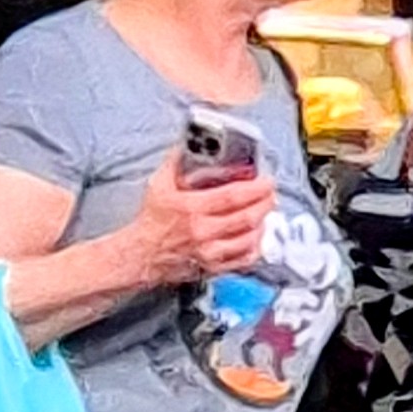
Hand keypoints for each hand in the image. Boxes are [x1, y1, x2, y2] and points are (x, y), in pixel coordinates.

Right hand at [123, 156, 276, 289]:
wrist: (140, 255)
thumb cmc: (151, 222)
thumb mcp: (158, 185)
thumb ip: (174, 162)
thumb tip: (187, 144)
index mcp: (191, 208)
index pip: (233, 196)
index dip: (256, 188)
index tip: (266, 181)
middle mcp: (203, 232)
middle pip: (247, 217)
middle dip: (265, 203)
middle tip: (271, 194)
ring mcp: (209, 252)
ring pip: (249, 239)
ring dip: (263, 224)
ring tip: (265, 213)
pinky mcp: (212, 267)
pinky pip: (243, 260)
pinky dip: (255, 248)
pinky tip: (256, 237)